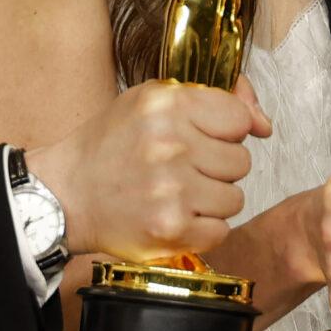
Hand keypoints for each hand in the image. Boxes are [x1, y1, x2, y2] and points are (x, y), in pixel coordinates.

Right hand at [28, 79, 268, 264]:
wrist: (66, 194)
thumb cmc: (111, 145)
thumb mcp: (154, 101)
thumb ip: (217, 100)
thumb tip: (265, 124)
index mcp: (167, 105)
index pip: (239, 119)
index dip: (225, 131)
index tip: (203, 138)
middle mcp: (170, 145)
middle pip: (241, 161)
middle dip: (218, 167)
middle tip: (183, 168)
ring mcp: (171, 191)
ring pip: (235, 198)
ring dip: (212, 199)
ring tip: (177, 192)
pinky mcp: (170, 230)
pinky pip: (221, 230)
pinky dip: (203, 228)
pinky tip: (176, 215)